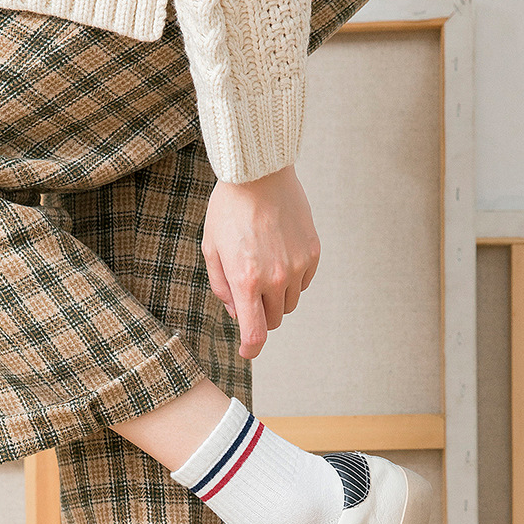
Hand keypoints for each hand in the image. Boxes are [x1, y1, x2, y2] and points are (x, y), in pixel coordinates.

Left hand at [201, 164, 320, 358]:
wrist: (259, 172)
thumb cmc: (228, 209)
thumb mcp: (211, 248)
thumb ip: (221, 286)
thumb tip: (236, 313)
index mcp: (245, 280)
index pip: (256, 333)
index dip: (251, 349)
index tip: (247, 350)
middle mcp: (275, 278)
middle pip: (273, 320)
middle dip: (260, 315)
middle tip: (249, 295)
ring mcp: (297, 266)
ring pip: (289, 303)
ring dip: (276, 298)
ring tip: (263, 269)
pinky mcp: (312, 253)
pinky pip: (304, 282)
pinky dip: (292, 279)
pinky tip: (279, 256)